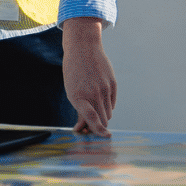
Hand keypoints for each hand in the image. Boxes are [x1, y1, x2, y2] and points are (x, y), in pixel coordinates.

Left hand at [62, 17, 115, 135]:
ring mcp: (105, 88)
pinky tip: (100, 98)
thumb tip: (82, 129)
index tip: (103, 137)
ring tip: (93, 108)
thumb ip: (79, 111)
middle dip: (98, 126)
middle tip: (91, 126)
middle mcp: (94, 93)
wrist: (83, 49)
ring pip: (108, 113)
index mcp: (79, 96)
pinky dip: (107, 106)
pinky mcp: (113, 84)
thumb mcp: (71, 92)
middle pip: (103, 119)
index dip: (98, 130)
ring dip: (103, 116)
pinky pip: (113, 103)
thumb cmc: (73, 73)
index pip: (91, 118)